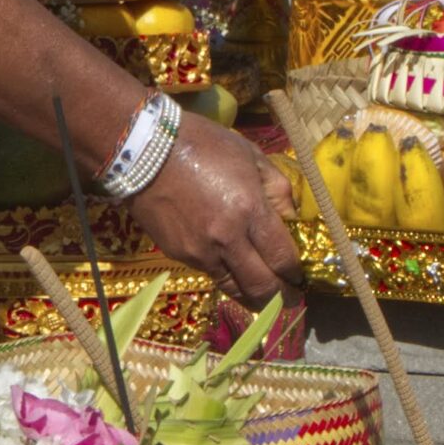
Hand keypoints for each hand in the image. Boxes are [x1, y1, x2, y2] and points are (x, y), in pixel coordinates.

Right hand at [128, 115, 302, 306]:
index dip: (296, 272)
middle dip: (282, 297)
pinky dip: (227, 278)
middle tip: (292, 300)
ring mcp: (200, 251)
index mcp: (249, 210)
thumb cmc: (202, 144)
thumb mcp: (249, 155)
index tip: (300, 276)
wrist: (143, 150)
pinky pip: (211, 273)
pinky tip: (234, 272)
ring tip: (266, 298)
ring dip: (254, 297)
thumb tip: (290, 219)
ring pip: (235, 288)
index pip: (282, 257)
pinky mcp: (179, 254)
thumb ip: (277, 188)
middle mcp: (227, 239)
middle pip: (262, 285)